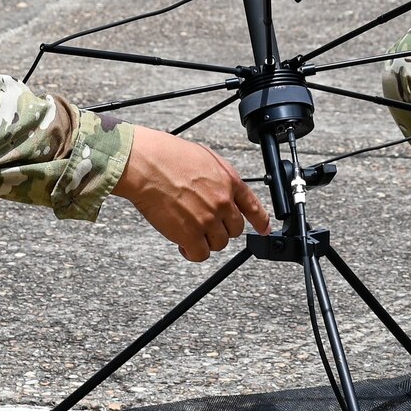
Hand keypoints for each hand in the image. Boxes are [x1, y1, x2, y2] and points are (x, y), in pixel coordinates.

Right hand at [115, 126, 269, 261]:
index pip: (253, 206)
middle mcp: (222, 201)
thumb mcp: (204, 159)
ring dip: (205, 240)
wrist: (146, 164)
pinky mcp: (190, 234)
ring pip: (219, 243)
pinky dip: (192, 252)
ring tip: (190, 231)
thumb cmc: (166, 156)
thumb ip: (217, 178)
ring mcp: (208, 219)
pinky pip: (200, 254)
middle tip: (204, 225)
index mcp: (229, 180)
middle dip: (221, 229)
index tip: (264, 229)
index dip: (260, 220)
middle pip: (235, 229)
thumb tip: (218, 191)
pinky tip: (183, 245)